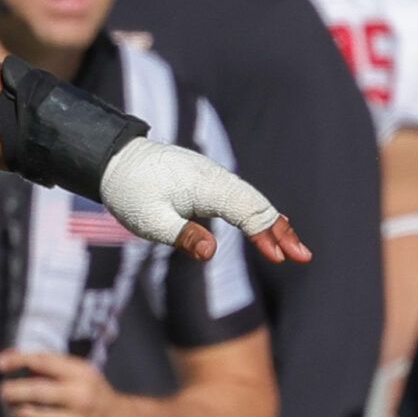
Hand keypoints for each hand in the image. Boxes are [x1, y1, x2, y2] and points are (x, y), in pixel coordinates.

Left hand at [0, 349, 138, 416]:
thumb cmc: (94, 395)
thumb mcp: (82, 374)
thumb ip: (49, 367)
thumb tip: (5, 361)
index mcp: (83, 375)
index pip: (44, 362)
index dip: (18, 361)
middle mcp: (79, 398)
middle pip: (33, 391)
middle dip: (10, 391)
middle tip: (3, 392)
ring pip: (27, 414)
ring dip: (12, 410)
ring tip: (12, 407)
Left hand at [99, 137, 312, 265]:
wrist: (113, 158)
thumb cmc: (129, 191)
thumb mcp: (149, 221)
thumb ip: (182, 236)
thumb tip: (211, 253)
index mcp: (207, 187)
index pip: (248, 212)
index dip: (266, 235)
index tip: (280, 257)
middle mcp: (217, 178)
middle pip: (259, 205)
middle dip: (282, 231)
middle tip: (304, 257)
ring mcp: (215, 177)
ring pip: (253, 200)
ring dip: (274, 223)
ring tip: (293, 247)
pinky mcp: (209, 181)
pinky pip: (242, 197)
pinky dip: (259, 213)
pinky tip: (270, 225)